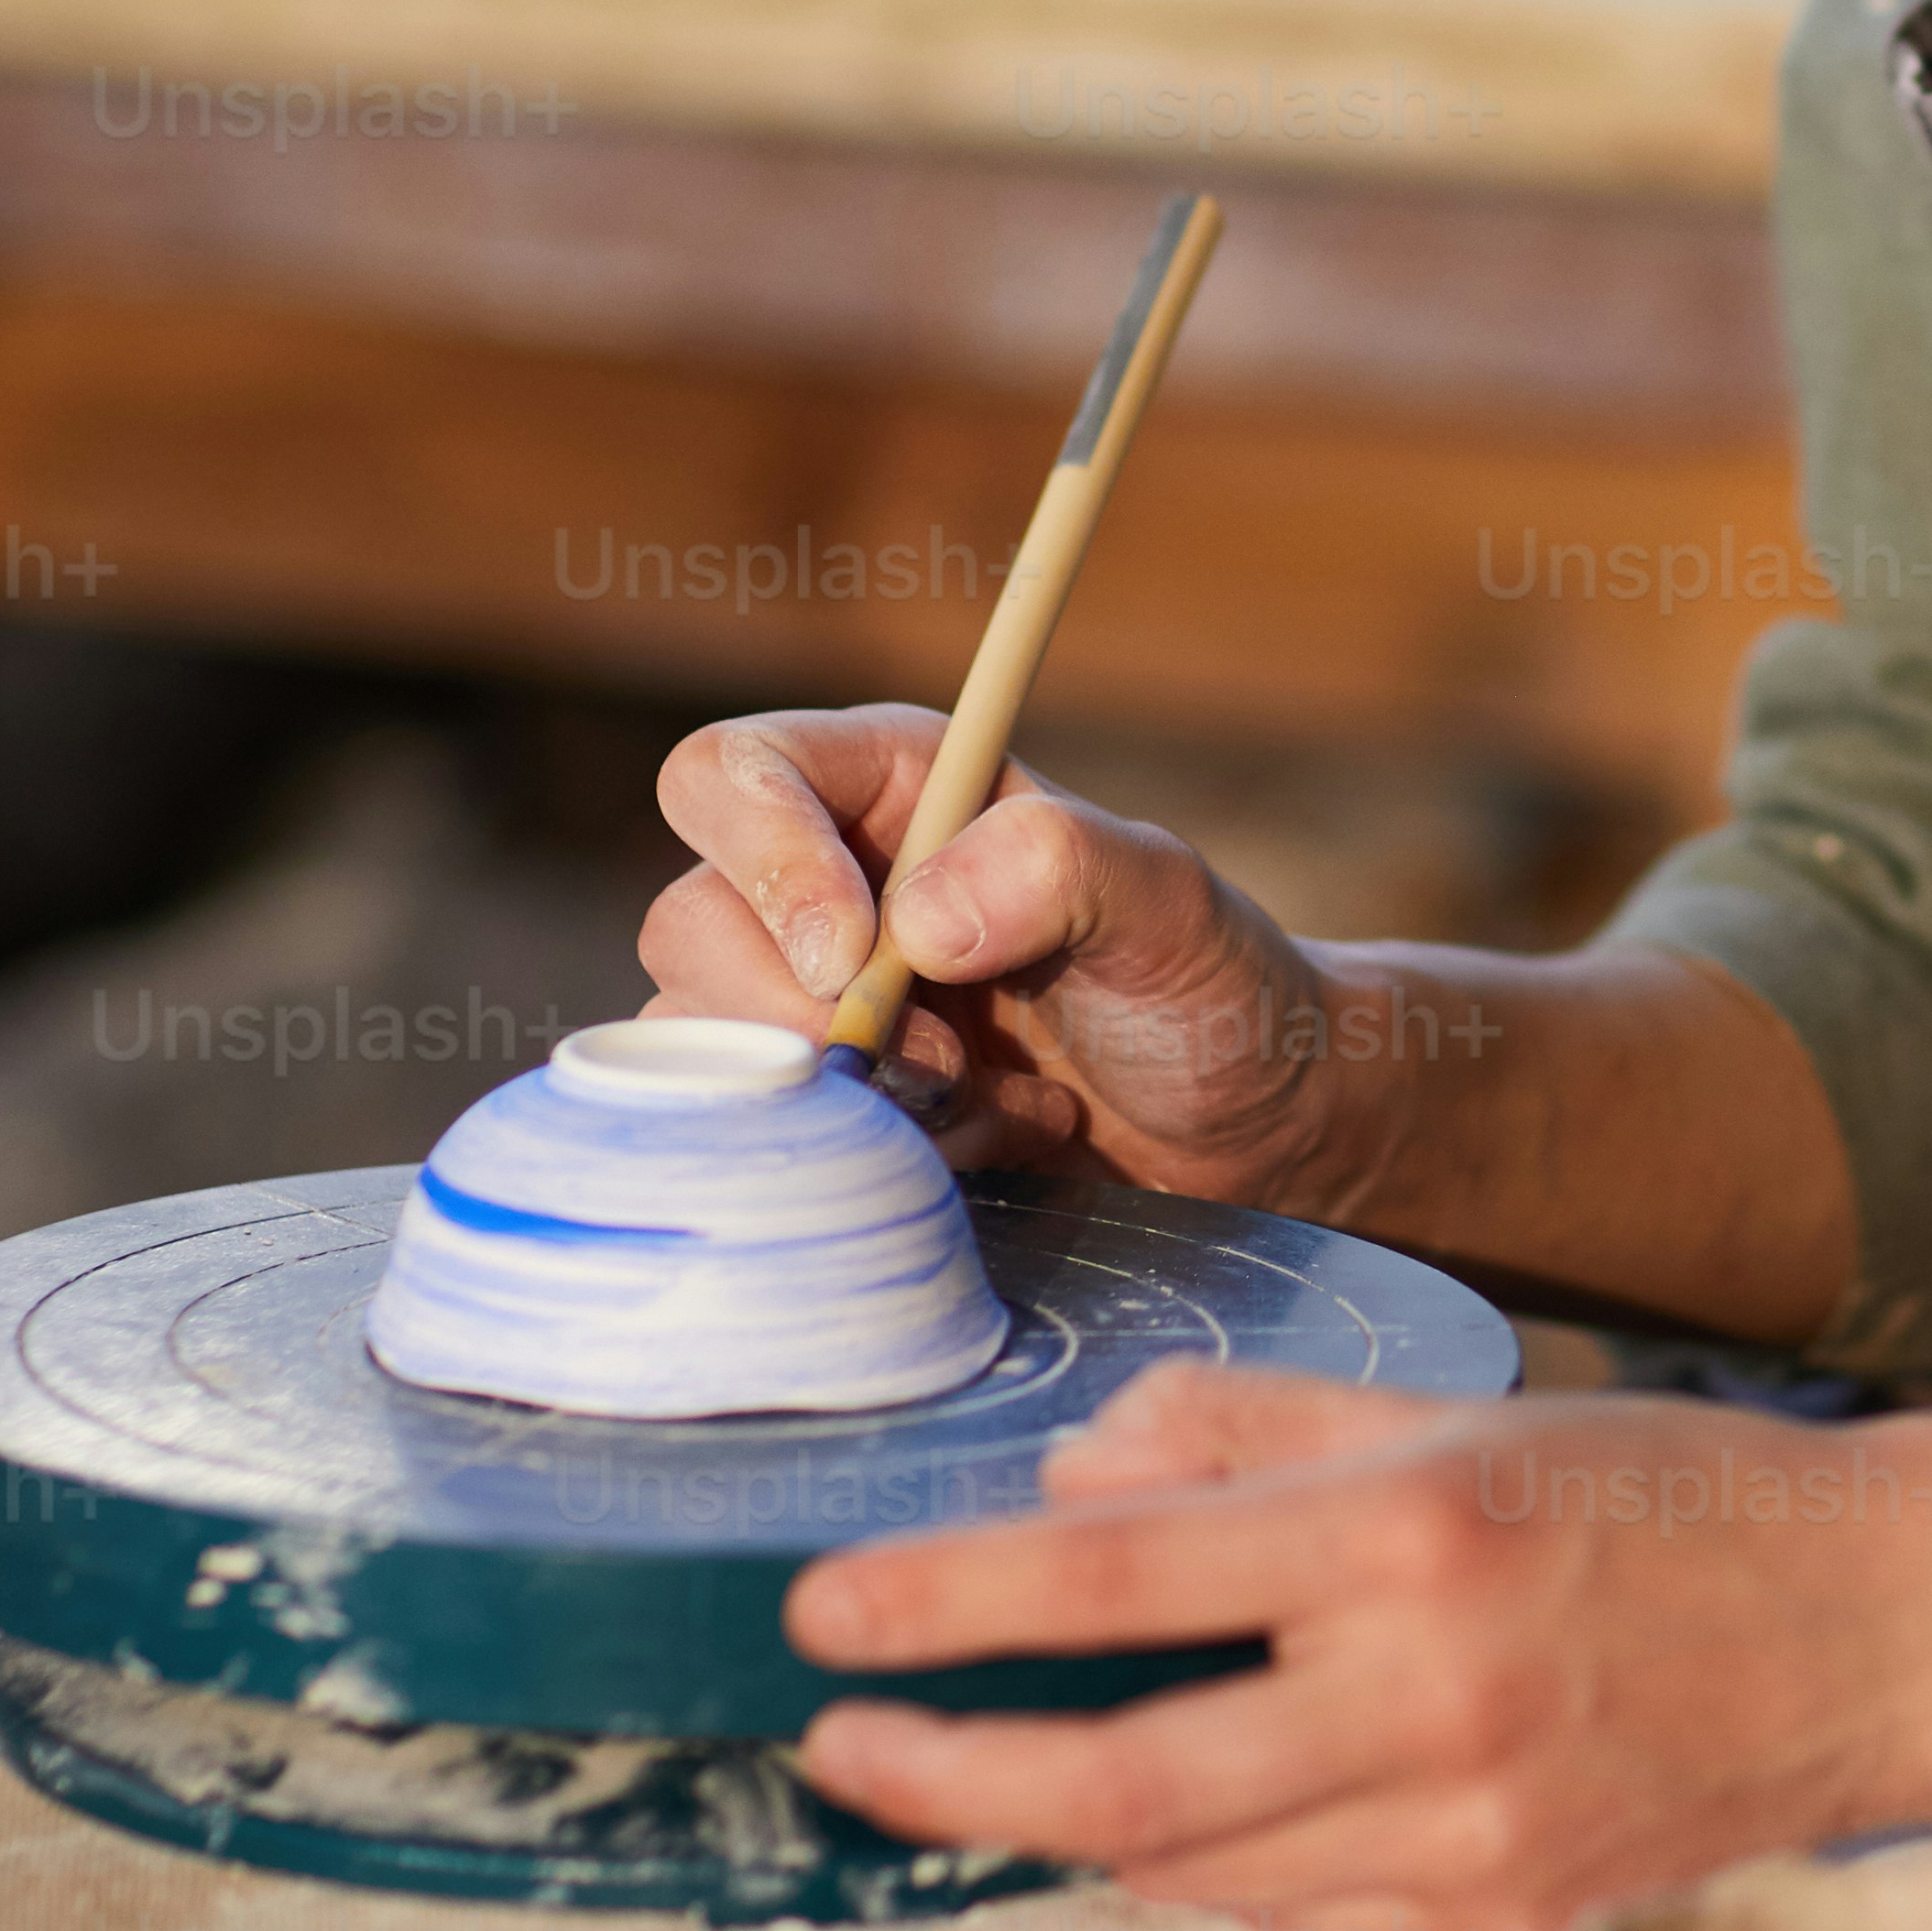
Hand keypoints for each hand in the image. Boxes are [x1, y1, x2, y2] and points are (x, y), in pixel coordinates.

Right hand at [640, 704, 1328, 1200]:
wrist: (1242, 1129)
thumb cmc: (1210, 986)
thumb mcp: (1169, 902)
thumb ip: (1060, 866)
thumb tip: (917, 920)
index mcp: (890, 785)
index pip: (731, 773)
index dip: (764, 857)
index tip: (855, 956)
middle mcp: (826, 882)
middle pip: (688, 923)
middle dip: (807, 1013)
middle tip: (951, 1060)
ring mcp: (808, 1003)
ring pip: (705, 1046)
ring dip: (853, 1095)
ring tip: (995, 1098)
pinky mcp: (820, 1108)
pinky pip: (760, 1140)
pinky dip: (872, 1156)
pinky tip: (989, 1143)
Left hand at [784, 1357, 1931, 1930]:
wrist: (1890, 1632)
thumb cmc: (1670, 1496)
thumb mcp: (1462, 1411)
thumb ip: (1255, 1436)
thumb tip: (1071, 1482)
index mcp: (1412, 1536)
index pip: (1116, 1574)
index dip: (945, 1604)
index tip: (821, 1617)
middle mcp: (1430, 1700)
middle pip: (1117, 1775)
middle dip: (945, 1768)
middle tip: (838, 1748)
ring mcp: (1471, 1840)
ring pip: (1193, 1866)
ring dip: (1060, 1822)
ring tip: (972, 1770)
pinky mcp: (1505, 1928)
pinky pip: (1298, 1919)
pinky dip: (1207, 1869)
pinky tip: (1168, 1815)